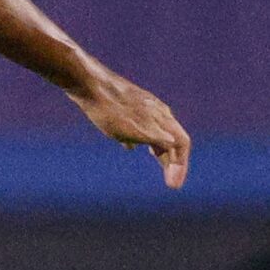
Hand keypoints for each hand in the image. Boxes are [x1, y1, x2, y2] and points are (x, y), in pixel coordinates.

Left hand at [69, 64, 190, 189]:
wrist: (89, 84)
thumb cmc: (108, 110)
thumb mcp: (129, 128)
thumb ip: (152, 136)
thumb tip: (174, 143)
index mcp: (161, 118)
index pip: (181, 144)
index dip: (180, 165)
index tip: (174, 185)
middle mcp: (157, 112)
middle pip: (172, 140)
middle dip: (173, 163)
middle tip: (172, 183)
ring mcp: (143, 109)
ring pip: (157, 132)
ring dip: (161, 152)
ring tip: (159, 164)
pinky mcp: (127, 108)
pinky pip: (141, 127)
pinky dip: (142, 141)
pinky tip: (130, 148)